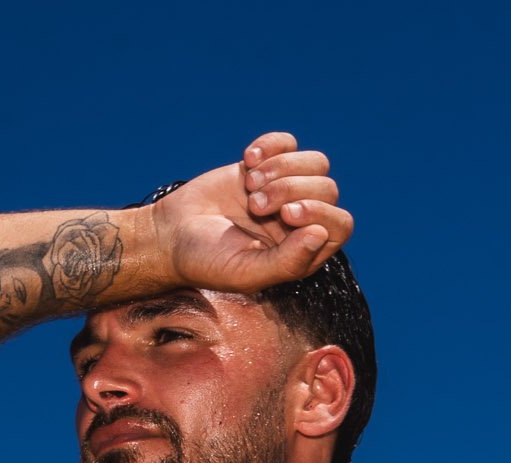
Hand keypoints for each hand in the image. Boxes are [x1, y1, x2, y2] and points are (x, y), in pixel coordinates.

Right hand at [148, 132, 352, 295]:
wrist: (171, 235)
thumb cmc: (207, 262)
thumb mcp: (246, 272)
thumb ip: (287, 262)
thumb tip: (320, 234)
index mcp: (304, 251)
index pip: (339, 224)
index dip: (319, 212)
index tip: (285, 215)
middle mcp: (301, 220)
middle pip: (328, 188)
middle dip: (291, 190)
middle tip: (255, 204)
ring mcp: (286, 190)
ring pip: (315, 163)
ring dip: (281, 168)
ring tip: (250, 185)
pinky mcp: (267, 165)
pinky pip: (288, 143)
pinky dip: (270, 145)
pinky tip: (246, 159)